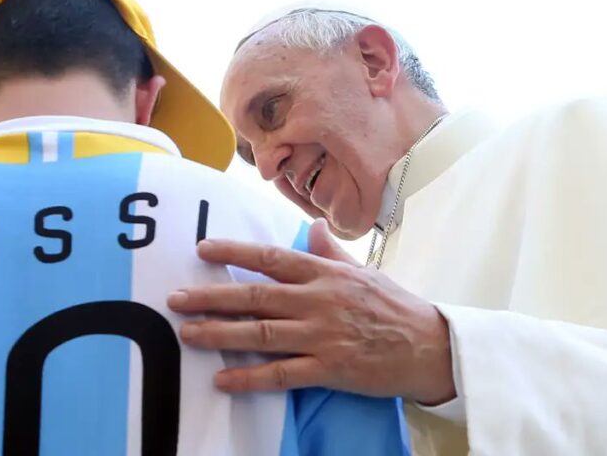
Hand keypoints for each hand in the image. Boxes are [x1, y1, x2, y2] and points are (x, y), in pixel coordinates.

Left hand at [167, 219, 455, 403]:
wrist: (431, 347)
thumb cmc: (397, 307)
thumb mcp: (365, 272)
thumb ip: (331, 252)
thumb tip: (311, 227)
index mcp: (326, 273)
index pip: (271, 257)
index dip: (234, 251)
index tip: (201, 249)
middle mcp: (320, 301)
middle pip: (256, 295)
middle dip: (211, 296)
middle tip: (175, 298)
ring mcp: (323, 336)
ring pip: (261, 333)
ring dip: (220, 333)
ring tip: (187, 334)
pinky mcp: (330, 369)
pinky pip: (282, 374)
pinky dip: (250, 377)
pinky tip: (222, 379)